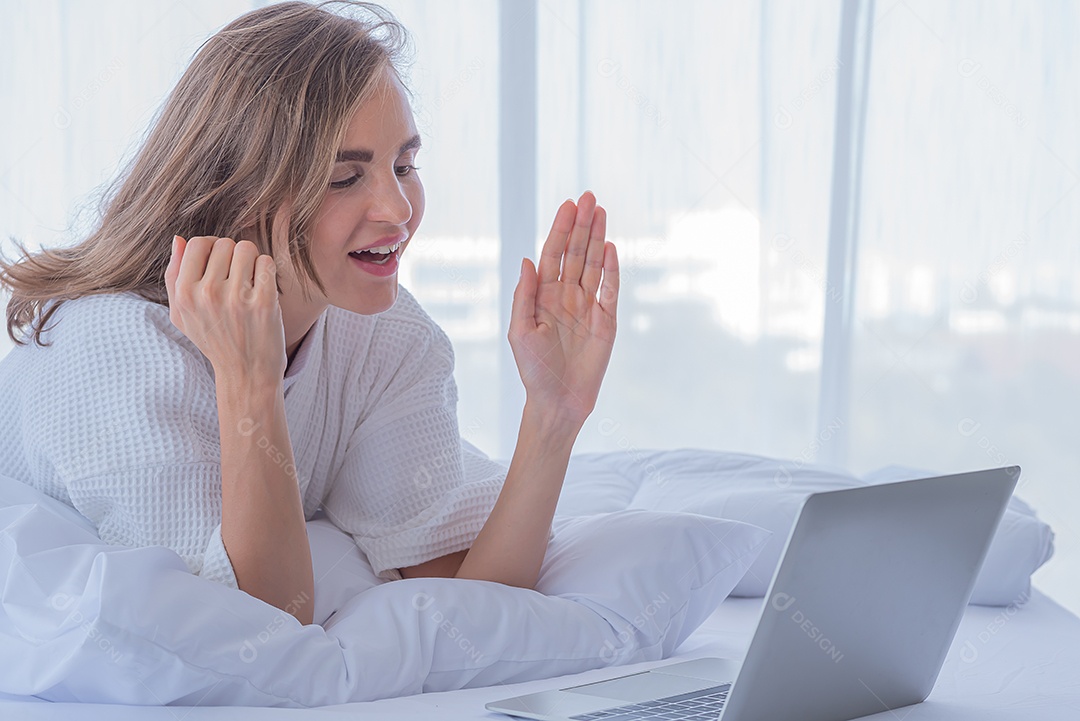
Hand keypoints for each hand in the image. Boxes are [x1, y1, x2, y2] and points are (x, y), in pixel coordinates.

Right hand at [164, 235, 285, 381]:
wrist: (246, 373)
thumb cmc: (214, 340)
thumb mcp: (182, 314)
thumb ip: (173, 276)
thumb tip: (178, 239)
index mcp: (185, 294)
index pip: (197, 243)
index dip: (210, 248)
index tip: (219, 263)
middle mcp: (208, 294)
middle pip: (224, 244)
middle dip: (232, 256)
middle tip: (237, 278)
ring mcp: (236, 298)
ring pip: (246, 248)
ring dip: (251, 261)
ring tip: (249, 282)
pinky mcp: (264, 303)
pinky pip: (266, 263)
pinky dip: (267, 271)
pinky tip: (263, 288)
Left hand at [508, 191, 618, 425]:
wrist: (558, 401)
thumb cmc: (533, 370)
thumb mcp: (520, 332)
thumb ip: (524, 296)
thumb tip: (527, 260)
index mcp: (543, 296)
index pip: (553, 255)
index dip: (561, 230)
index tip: (569, 205)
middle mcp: (566, 295)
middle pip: (576, 253)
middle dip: (581, 225)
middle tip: (589, 197)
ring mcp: (588, 306)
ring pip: (594, 265)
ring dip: (597, 238)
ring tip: (601, 212)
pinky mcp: (606, 321)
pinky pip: (609, 290)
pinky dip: (611, 269)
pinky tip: (610, 247)